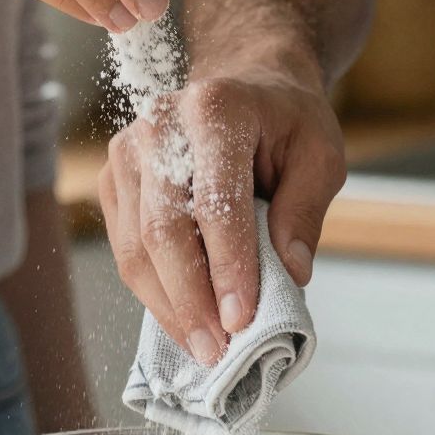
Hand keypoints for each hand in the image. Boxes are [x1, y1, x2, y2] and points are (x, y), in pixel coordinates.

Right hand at [100, 69, 345, 363]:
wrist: (244, 84)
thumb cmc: (286, 121)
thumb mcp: (321, 155)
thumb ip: (305, 210)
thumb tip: (290, 274)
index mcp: (216, 109)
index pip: (216, 203)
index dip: (228, 267)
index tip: (242, 320)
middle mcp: (160, 126)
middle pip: (162, 230)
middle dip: (190, 300)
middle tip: (217, 350)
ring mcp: (128, 151)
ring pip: (136, 246)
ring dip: (168, 306)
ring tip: (203, 347)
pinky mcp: (114, 178)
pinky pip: (125, 247)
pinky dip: (154, 290)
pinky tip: (184, 318)